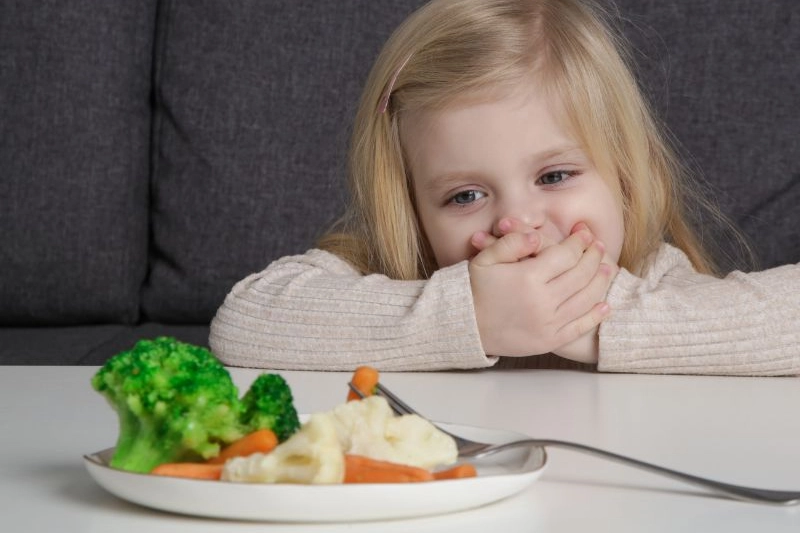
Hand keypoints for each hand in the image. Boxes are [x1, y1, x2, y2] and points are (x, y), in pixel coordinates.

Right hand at [468, 222, 615, 358]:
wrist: (465, 327)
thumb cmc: (474, 290)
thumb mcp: (485, 259)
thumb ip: (511, 243)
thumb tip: (537, 236)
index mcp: (527, 278)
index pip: (565, 255)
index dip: (579, 242)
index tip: (584, 233)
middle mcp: (542, 301)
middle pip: (581, 274)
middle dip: (594, 257)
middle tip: (600, 247)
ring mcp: (548, 323)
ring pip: (587, 299)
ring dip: (601, 281)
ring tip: (608, 269)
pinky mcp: (550, 340)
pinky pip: (580, 326)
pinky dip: (596, 315)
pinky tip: (605, 304)